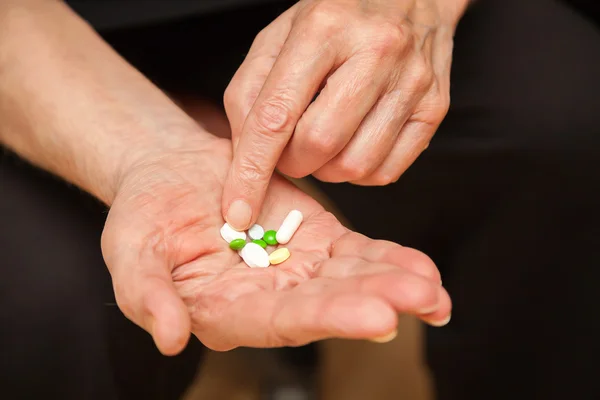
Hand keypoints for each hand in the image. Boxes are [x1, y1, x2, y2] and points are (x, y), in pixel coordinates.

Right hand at [102, 136, 450, 354]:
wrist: (172, 172)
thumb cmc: (143, 216)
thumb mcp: (131, 252)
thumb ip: (146, 295)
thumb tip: (170, 338)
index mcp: (227, 312)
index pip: (279, 322)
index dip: (324, 320)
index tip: (375, 318)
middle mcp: (270, 299)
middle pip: (326, 305)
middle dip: (374, 302)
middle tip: (420, 300)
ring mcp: (299, 269)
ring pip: (351, 281)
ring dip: (394, 285)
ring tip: (433, 289)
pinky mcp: (319, 239)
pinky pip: (359, 253)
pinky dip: (390, 260)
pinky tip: (424, 271)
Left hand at [222, 0, 468, 229]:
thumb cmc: (338, 16)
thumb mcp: (280, 35)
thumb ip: (250, 90)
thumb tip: (245, 154)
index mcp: (324, 28)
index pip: (276, 116)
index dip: (252, 170)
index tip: (238, 209)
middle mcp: (375, 52)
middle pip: (319, 145)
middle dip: (292, 163)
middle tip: (289, 146)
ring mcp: (412, 82)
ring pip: (355, 165)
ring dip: (325, 169)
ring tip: (323, 140)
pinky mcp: (434, 108)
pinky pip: (385, 171)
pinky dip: (357, 172)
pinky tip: (352, 143)